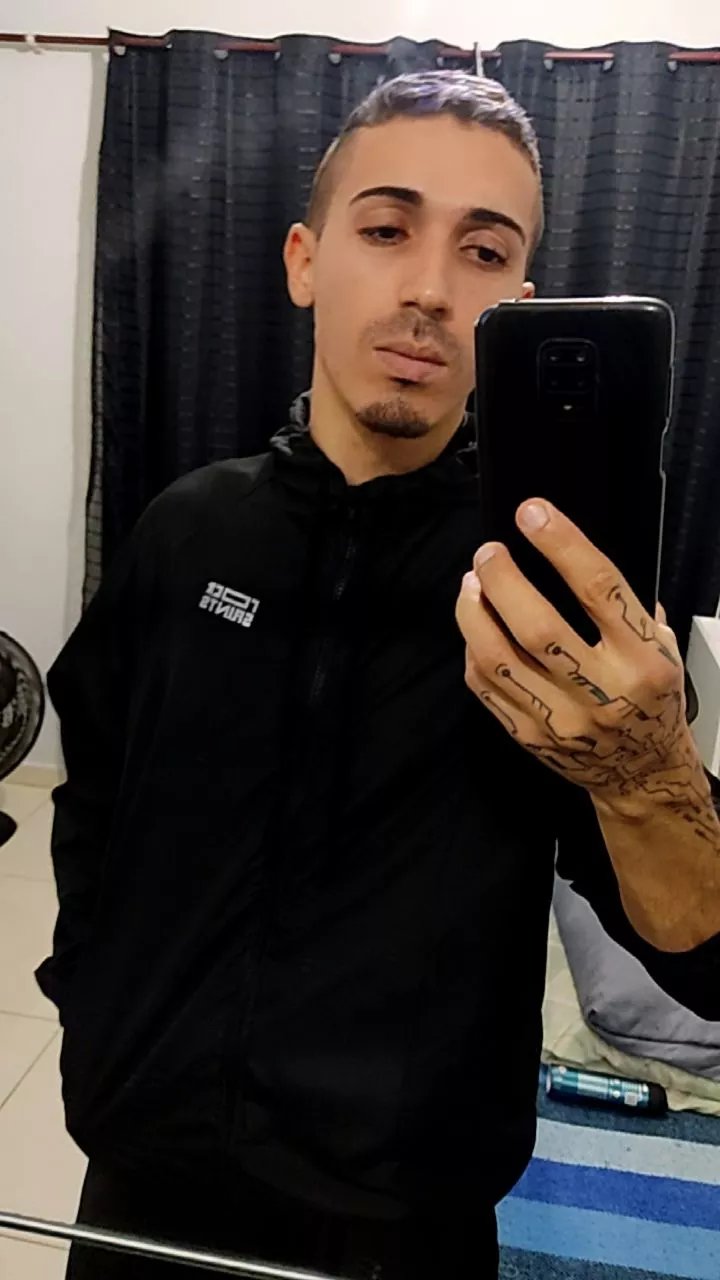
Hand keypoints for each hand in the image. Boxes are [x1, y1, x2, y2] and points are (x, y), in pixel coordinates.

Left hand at [455, 498, 688, 809]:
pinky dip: (473, 649)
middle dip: (503, 579)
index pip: (598, 590)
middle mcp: (603, 691)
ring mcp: (563, 719)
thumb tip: (571, 549)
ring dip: (475, 613)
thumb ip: (628, 606)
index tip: (532, 513)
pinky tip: (474, 626)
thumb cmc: (651, 700)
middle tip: (488, 553)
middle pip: (538, 626)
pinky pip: (487, 688)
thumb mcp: (664, 649)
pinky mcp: (530, 737)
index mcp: (643, 660)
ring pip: (500, 659)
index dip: (561, 545)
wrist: (643, 773)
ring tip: (471, 583)